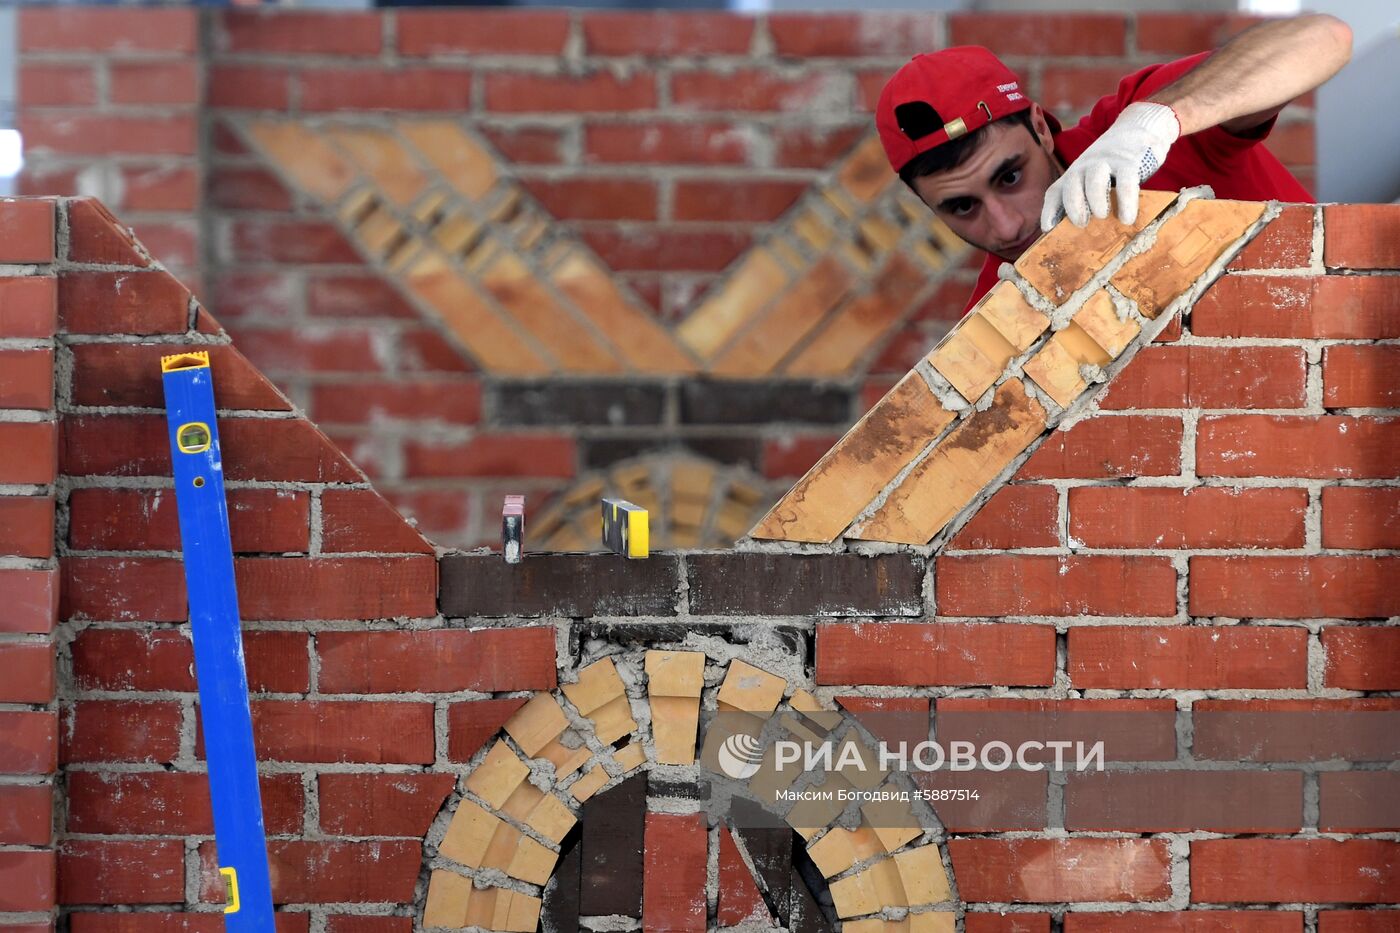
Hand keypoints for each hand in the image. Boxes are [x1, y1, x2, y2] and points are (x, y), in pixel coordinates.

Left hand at [1040, 101, 1180, 230]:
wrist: (1138, 129)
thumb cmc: (1113, 163)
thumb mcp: (1092, 176)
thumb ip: (1085, 196)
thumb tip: (1081, 230)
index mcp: (1074, 173)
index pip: (1055, 192)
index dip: (1049, 211)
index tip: (1047, 228)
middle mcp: (1085, 166)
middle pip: (1071, 185)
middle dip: (1073, 206)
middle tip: (1080, 224)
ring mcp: (1107, 162)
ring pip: (1094, 180)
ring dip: (1095, 201)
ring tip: (1101, 216)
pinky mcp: (1129, 162)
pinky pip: (1126, 183)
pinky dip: (1125, 202)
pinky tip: (1127, 218)